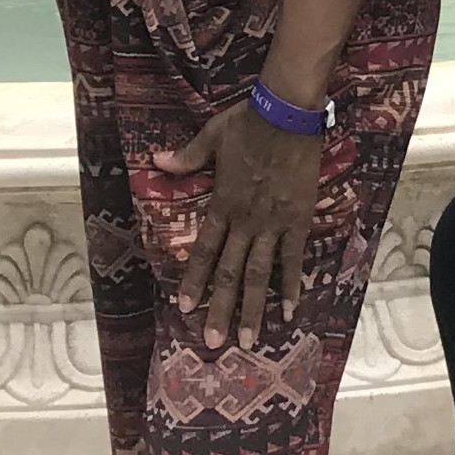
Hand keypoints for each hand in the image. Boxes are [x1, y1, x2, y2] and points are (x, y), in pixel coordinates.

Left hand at [156, 97, 324, 349]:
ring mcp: (273, 223)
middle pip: (229, 272)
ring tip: (249, 339)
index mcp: (222, 204)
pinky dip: (290, 285)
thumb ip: (187, 157)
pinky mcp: (298, 219)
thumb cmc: (248, 122)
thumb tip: (157, 162)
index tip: (185, 307)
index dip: (194, 280)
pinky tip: (289, 311)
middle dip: (220, 308)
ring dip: (253, 308)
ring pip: (259, 273)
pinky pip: (293, 258)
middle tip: (214, 341)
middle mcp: (245, 221)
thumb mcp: (212, 136)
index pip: (204, 250)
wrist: (287, 112)